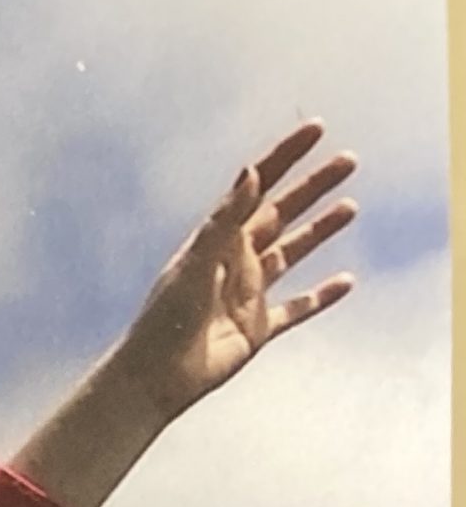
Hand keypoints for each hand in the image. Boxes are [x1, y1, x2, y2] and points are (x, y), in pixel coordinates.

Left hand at [113, 122, 356, 423]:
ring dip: (320, 231)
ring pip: (292, 254)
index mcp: (217, 239)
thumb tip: (250, 171)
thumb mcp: (196, 262)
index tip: (316, 129)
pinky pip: (296, 309)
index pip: (257, 187)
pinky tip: (346, 282)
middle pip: (282, 213)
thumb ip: (225, 219)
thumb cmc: (166, 319)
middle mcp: (235, 261)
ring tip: (350, 208)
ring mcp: (248, 294)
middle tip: (348, 160)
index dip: (286, 156)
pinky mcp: (257, 330)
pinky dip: (321, 297)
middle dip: (313, 186)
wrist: (156, 377)